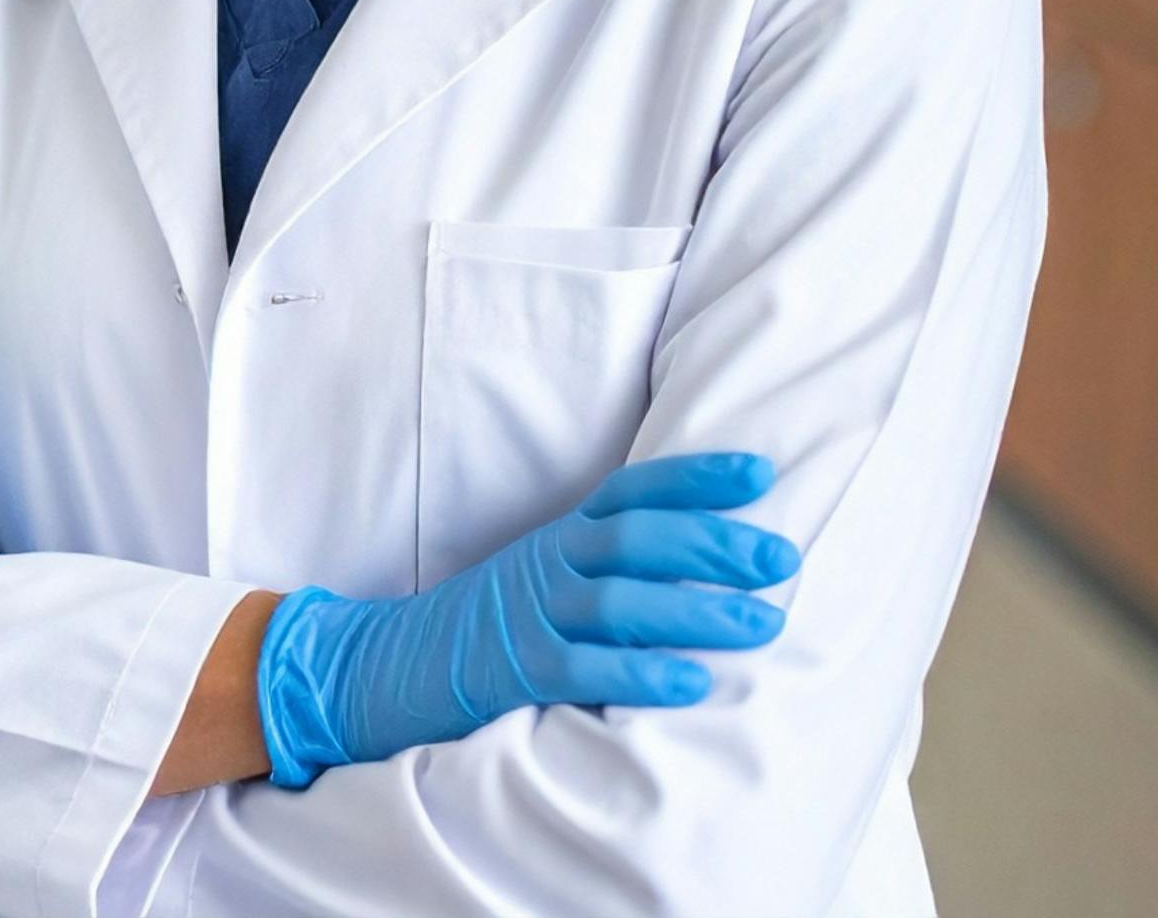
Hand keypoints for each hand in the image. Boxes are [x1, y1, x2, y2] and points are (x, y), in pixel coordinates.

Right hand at [254, 452, 797, 787]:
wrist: (376, 666)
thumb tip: (698, 569)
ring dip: (699, 610)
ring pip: (623, 598)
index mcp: (558, 536)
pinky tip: (690, 683)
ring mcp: (528, 613)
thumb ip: (602, 569)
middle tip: (781, 557)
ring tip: (762, 623)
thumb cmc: (477, 630)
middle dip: (717, 544)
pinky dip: (640, 673)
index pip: (633, 490)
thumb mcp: (540, 579)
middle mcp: (548, 563)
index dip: (696, 478)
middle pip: (641, 537)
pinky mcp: (511, 668)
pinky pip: (584, 666)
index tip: (760, 474)